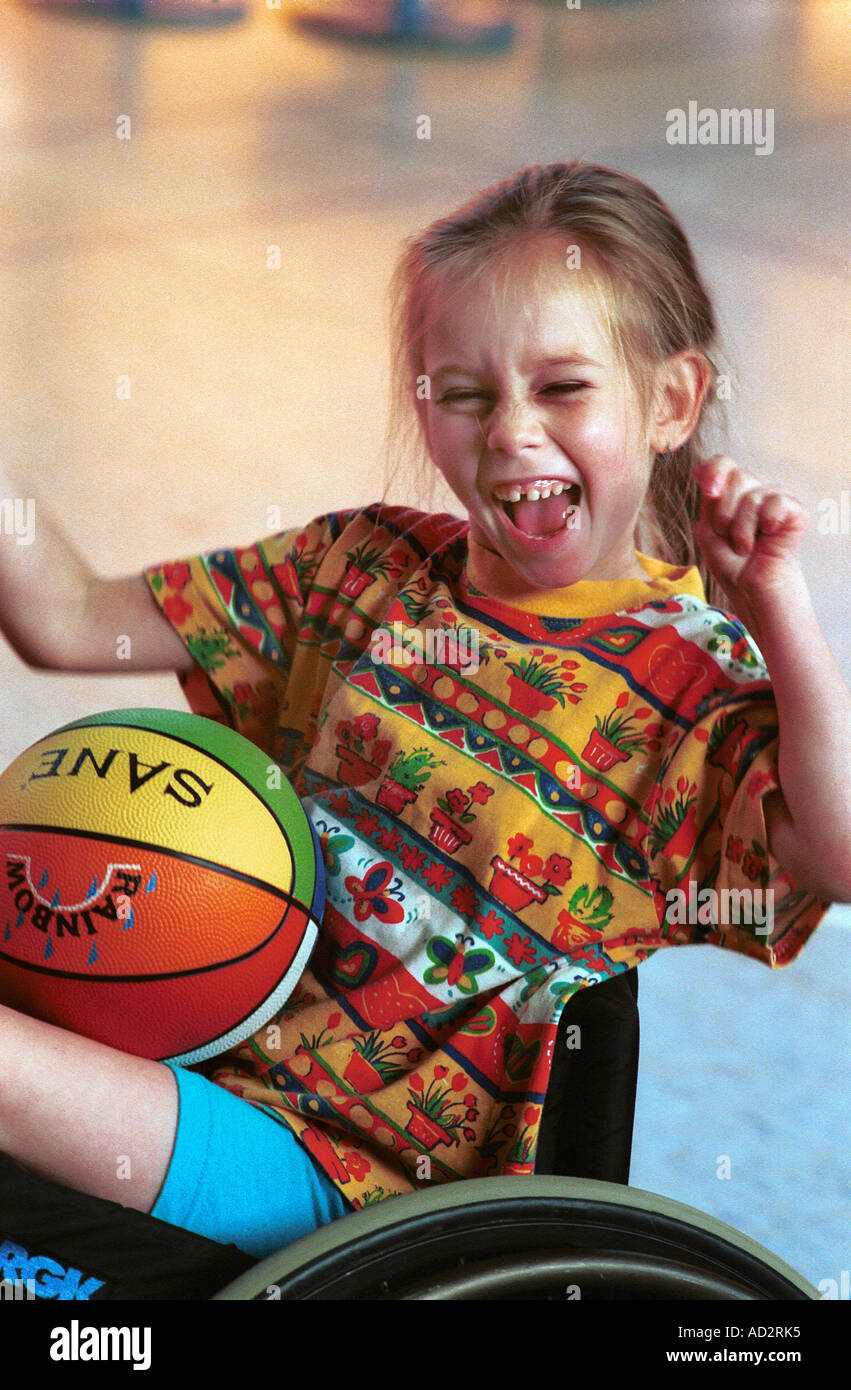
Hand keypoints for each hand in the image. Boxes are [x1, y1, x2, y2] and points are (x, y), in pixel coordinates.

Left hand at [691, 455, 807, 621]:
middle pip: (737, 475)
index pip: (724, 463)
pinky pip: (776, 502)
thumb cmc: (730, 562)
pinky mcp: (795, 512)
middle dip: (725, 511)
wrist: (750, 587)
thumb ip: (708, 497)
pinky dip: (765, 522)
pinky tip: (767, 536)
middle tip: (728, 535)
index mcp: (732, 492)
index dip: (714, 471)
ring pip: (753, 494)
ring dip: (741, 528)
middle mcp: (755, 490)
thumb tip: (697, 468)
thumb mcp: (708, 528)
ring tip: (745, 546)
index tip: (709, 492)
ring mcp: (776, 499)